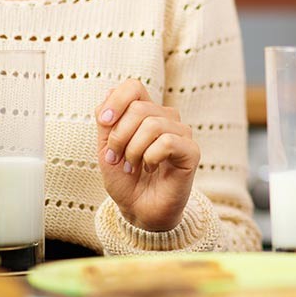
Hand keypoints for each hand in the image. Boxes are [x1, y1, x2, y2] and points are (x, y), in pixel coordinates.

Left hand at [95, 79, 199, 231]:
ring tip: (134, 166)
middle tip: (118, 158)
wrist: (139, 210)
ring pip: (152, 125)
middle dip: (120, 136)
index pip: (134, 86)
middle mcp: (166, 118)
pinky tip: (151, 168)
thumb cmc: (126, 180)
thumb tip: (110, 91)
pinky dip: (150, 157)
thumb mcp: (106, 149)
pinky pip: (166, 142)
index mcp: (146, 113)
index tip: (104, 122)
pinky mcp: (191, 151)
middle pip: (139, 108)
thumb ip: (106, 121)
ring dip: (134, 150)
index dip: (116, 101)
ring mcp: (181, 134)